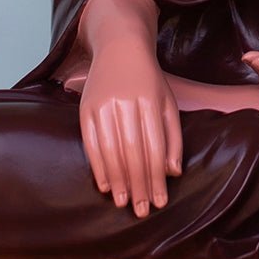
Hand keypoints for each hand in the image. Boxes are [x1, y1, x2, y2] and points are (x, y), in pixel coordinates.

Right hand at [72, 0, 182, 216]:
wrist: (120, 48)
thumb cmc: (149, 80)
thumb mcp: (169, 103)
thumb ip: (173, 138)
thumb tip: (173, 172)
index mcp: (151, 102)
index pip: (155, 148)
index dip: (156, 178)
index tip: (159, 201)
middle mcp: (126, 103)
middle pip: (133, 152)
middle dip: (138, 184)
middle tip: (141, 210)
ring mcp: (103, 105)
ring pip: (111, 150)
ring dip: (118, 180)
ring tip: (124, 202)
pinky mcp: (85, 108)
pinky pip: (90, 143)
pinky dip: (98, 166)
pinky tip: (106, 185)